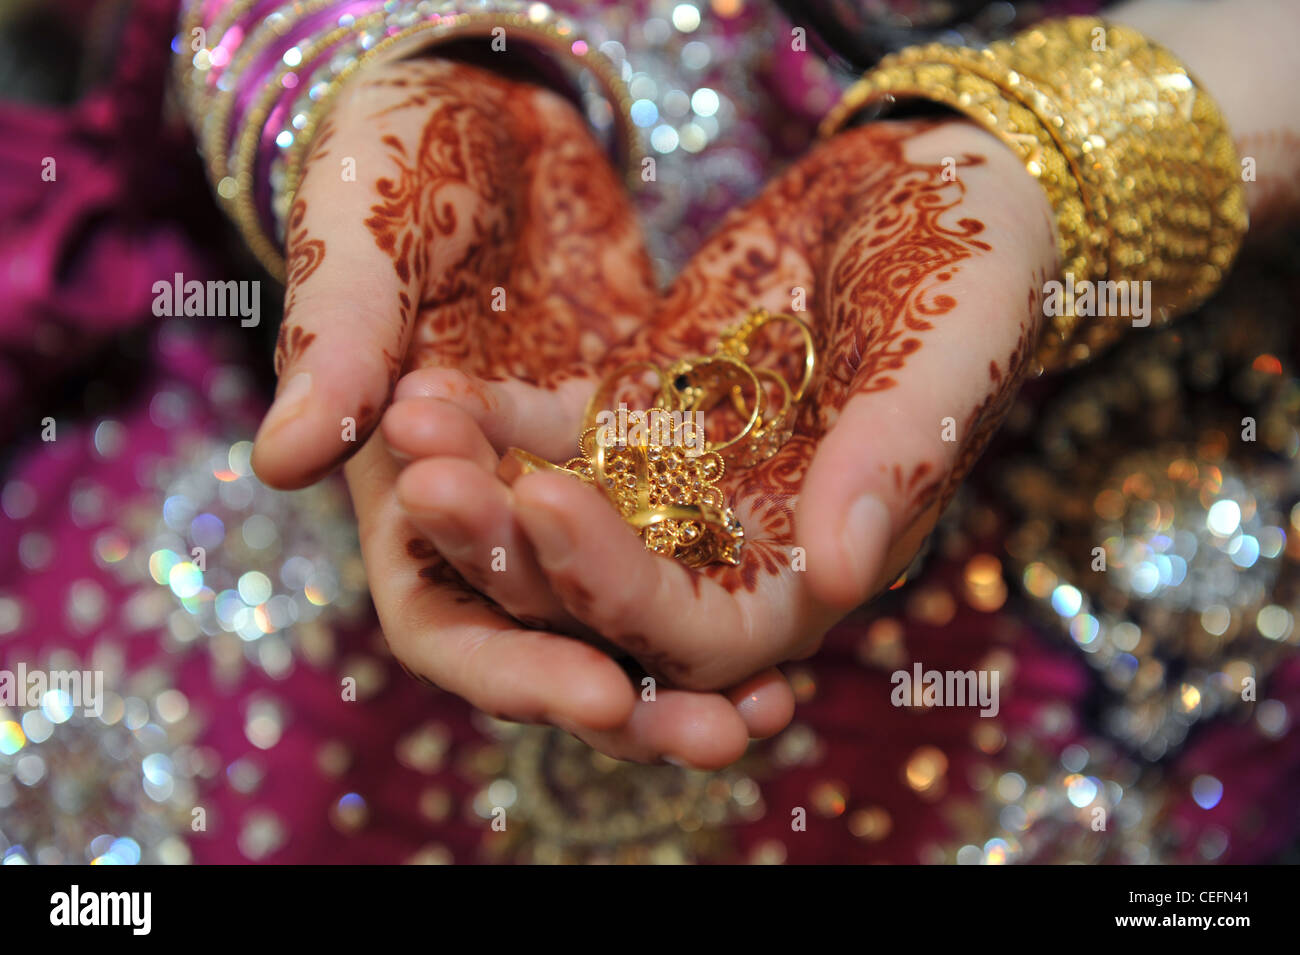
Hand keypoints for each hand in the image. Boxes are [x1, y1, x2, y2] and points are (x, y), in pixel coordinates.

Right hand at [255, 58, 793, 766]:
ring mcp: (567, 479)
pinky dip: (729, 562)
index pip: (443, 618)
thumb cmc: (397, 156)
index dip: (514, 669)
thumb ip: (338, 340)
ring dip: (691, 660)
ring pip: (624, 601)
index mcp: (396, 488)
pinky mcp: (636, 440)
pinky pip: (685, 521)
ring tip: (772, 707)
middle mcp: (486, 510)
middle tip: (717, 738)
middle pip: (548, 640)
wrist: (489, 103)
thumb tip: (281, 460)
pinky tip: (812, 597)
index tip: (601, 696)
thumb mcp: (366, 235)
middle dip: (628, 696)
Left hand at [388, 117, 1058, 692]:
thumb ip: (894, 458)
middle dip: (516, 556)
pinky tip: (427, 387)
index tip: (548, 501)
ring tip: (408, 432)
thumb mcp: (946, 348)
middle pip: (605, 600)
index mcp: (817, 566)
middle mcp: (736, 548)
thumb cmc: (972, 262)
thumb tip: (842, 575)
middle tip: (429, 489)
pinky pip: (552, 436)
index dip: (624, 593)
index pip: (707, 637)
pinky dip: (492, 419)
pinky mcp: (639, 417)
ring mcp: (679, 485)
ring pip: (561, 523)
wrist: (933, 179)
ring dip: (480, 491)